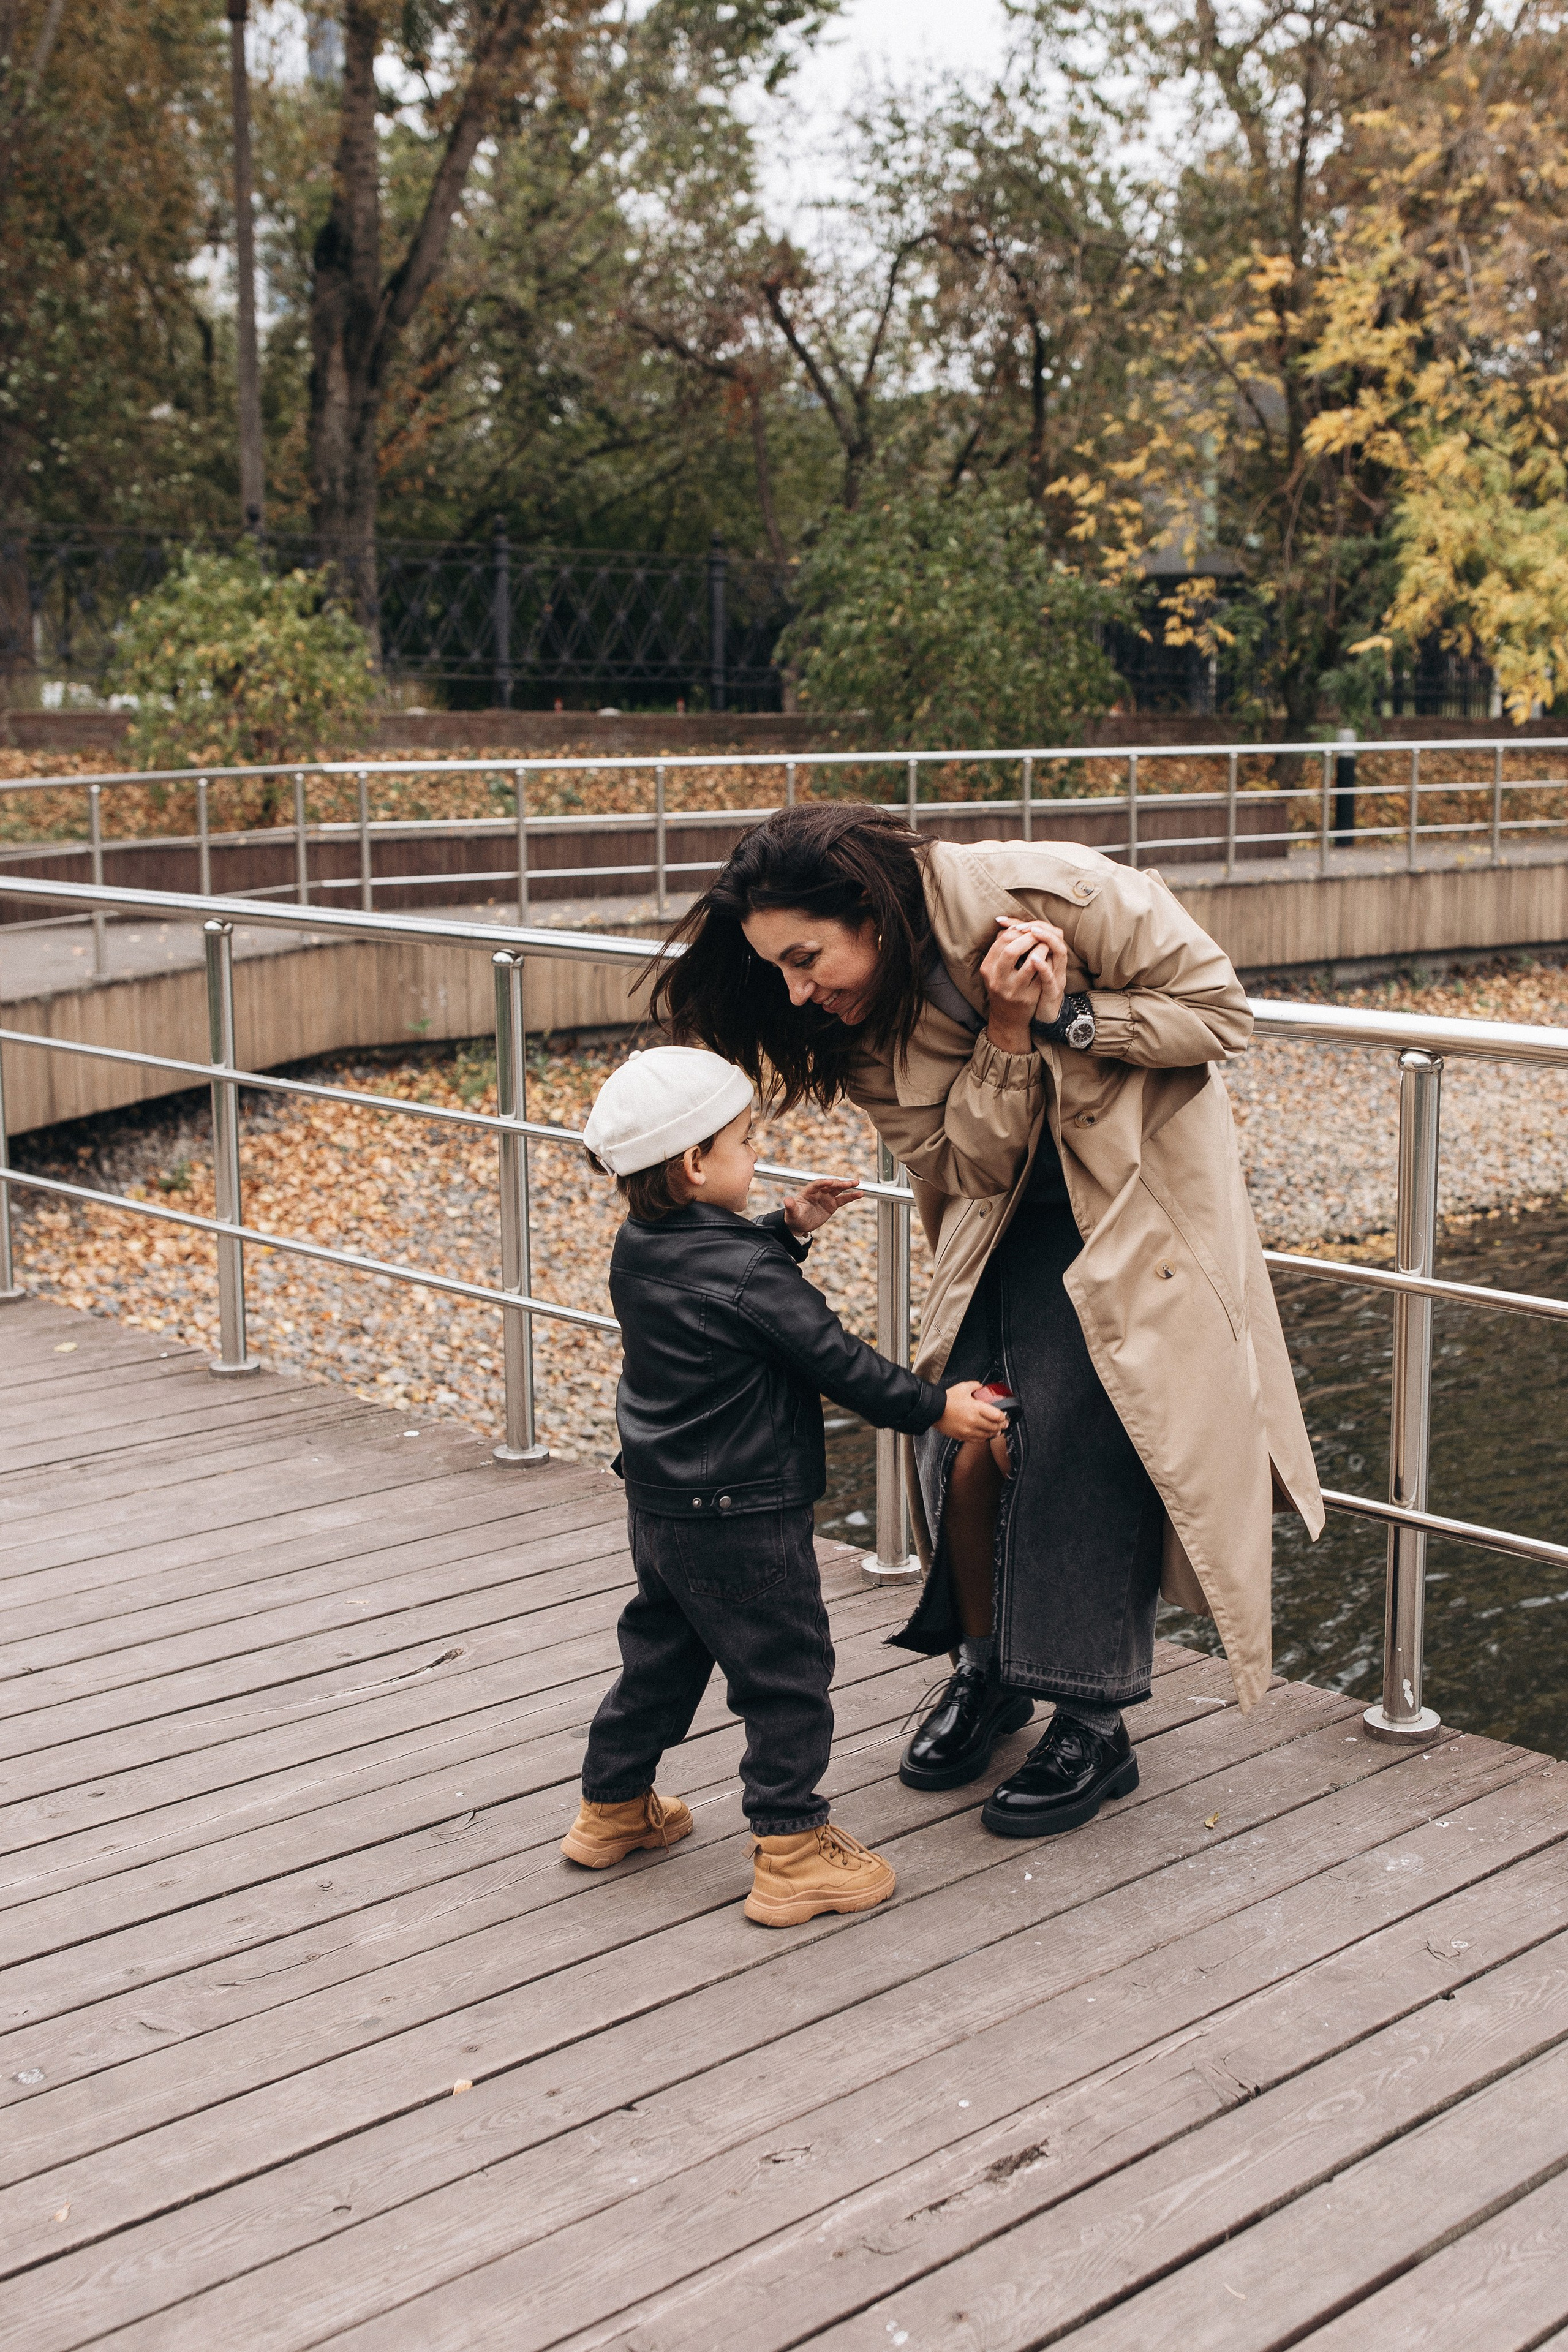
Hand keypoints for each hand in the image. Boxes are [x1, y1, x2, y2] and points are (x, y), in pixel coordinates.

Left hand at [782, 1176, 861, 1235]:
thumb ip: (791, 1206)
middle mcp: (819, 1192)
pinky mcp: (832, 1204)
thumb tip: (786, 1201)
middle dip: (839, 1183)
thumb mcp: (792, 1213)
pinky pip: (843, 1199)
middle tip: (849, 1183)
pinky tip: (860, 1194)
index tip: (830, 1182)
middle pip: (830, 1185)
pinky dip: (851, 1196)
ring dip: (847, 1186)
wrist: (800, 1225)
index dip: (823, 1183)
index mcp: (808, 1191)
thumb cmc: (794, 1217)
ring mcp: (826, 1197)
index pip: (816, 1184)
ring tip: (857, 1183)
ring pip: (838, 1189)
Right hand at [936, 1380, 1008, 1440]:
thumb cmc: (948, 1399)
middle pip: (994, 1427)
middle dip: (1001, 1426)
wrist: (933, 1410)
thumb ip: (975, 1386)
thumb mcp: (963, 1387)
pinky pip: (978, 1440)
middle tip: (1004, 1424)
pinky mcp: (963, 1436)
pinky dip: (984, 1438)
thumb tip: (981, 1387)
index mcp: (976, 1408)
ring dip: (994, 1433)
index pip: (997, 1416)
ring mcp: (968, 1430)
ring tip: (997, 1431)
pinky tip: (986, 1435)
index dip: (1004, 1417)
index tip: (1005, 1416)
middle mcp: (974, 1421)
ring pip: (987, 1435)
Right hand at [981, 917, 1067, 1051]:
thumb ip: (1001, 946)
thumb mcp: (996, 968)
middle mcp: (997, 980)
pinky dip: (1048, 961)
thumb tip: (1010, 923)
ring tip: (1046, 942)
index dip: (1016, 930)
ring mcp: (1013, 990)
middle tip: (1038, 932)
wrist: (1008, 1018)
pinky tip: (1050, 956)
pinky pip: (1042, 974)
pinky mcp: (1028, 997)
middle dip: (1029, 937)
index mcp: (987, 969)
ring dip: (1041, 947)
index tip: (1026, 928)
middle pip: (1012, 949)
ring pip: (1031, 961)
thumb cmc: (1004, 986)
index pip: (1001, 940)